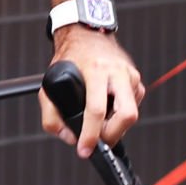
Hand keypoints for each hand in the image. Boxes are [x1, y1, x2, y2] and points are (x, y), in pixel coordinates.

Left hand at [40, 29, 142, 157]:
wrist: (87, 35)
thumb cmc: (70, 59)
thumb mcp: (48, 84)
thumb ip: (51, 115)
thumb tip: (69, 138)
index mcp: (96, 70)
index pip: (97, 109)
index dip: (91, 134)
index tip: (85, 149)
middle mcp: (117, 72)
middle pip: (127, 115)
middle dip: (113, 134)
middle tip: (98, 140)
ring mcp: (130, 76)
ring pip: (131, 113)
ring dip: (115, 126)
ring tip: (98, 123)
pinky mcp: (137, 81)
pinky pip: (133, 107)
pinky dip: (119, 116)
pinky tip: (107, 110)